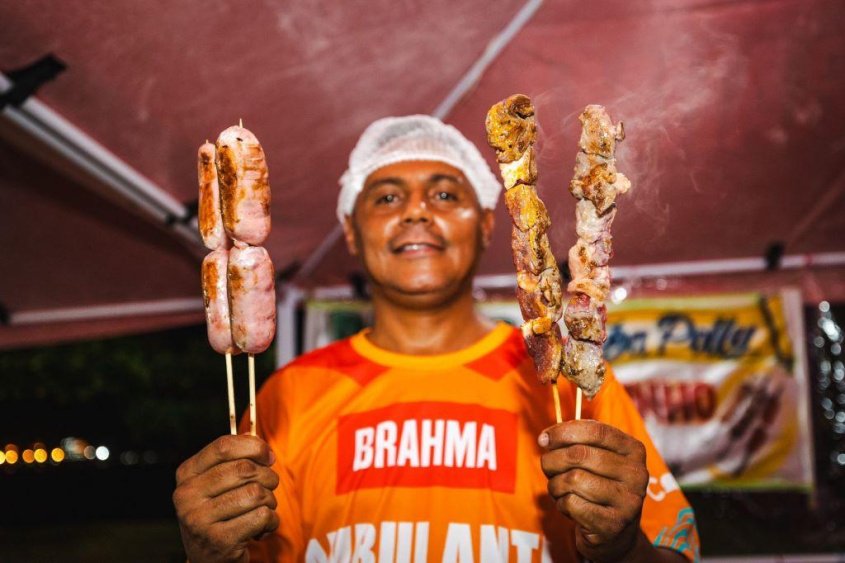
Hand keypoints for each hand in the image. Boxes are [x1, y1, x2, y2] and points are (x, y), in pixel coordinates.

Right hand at [173, 435, 279, 562]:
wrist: (209, 559)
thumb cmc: (219, 514)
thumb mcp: (216, 484)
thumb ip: (233, 459)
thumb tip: (253, 438)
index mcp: (186, 475)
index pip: (223, 446)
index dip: (254, 446)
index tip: (269, 456)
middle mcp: (187, 496)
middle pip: (244, 469)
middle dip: (268, 477)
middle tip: (269, 488)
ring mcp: (200, 520)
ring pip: (256, 493)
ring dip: (270, 501)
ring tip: (262, 510)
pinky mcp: (219, 540)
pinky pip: (262, 516)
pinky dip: (271, 521)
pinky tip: (261, 528)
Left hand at [539, 420, 648, 561]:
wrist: (614, 534)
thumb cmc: (598, 486)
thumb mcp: (595, 459)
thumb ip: (576, 442)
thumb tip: (546, 438)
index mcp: (633, 450)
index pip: (596, 430)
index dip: (564, 432)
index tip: (544, 439)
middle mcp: (636, 474)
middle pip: (579, 454)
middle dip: (553, 460)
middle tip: (548, 468)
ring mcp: (627, 501)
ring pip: (573, 479)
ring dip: (556, 485)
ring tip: (560, 490)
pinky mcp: (612, 524)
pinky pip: (572, 503)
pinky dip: (561, 504)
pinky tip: (569, 507)